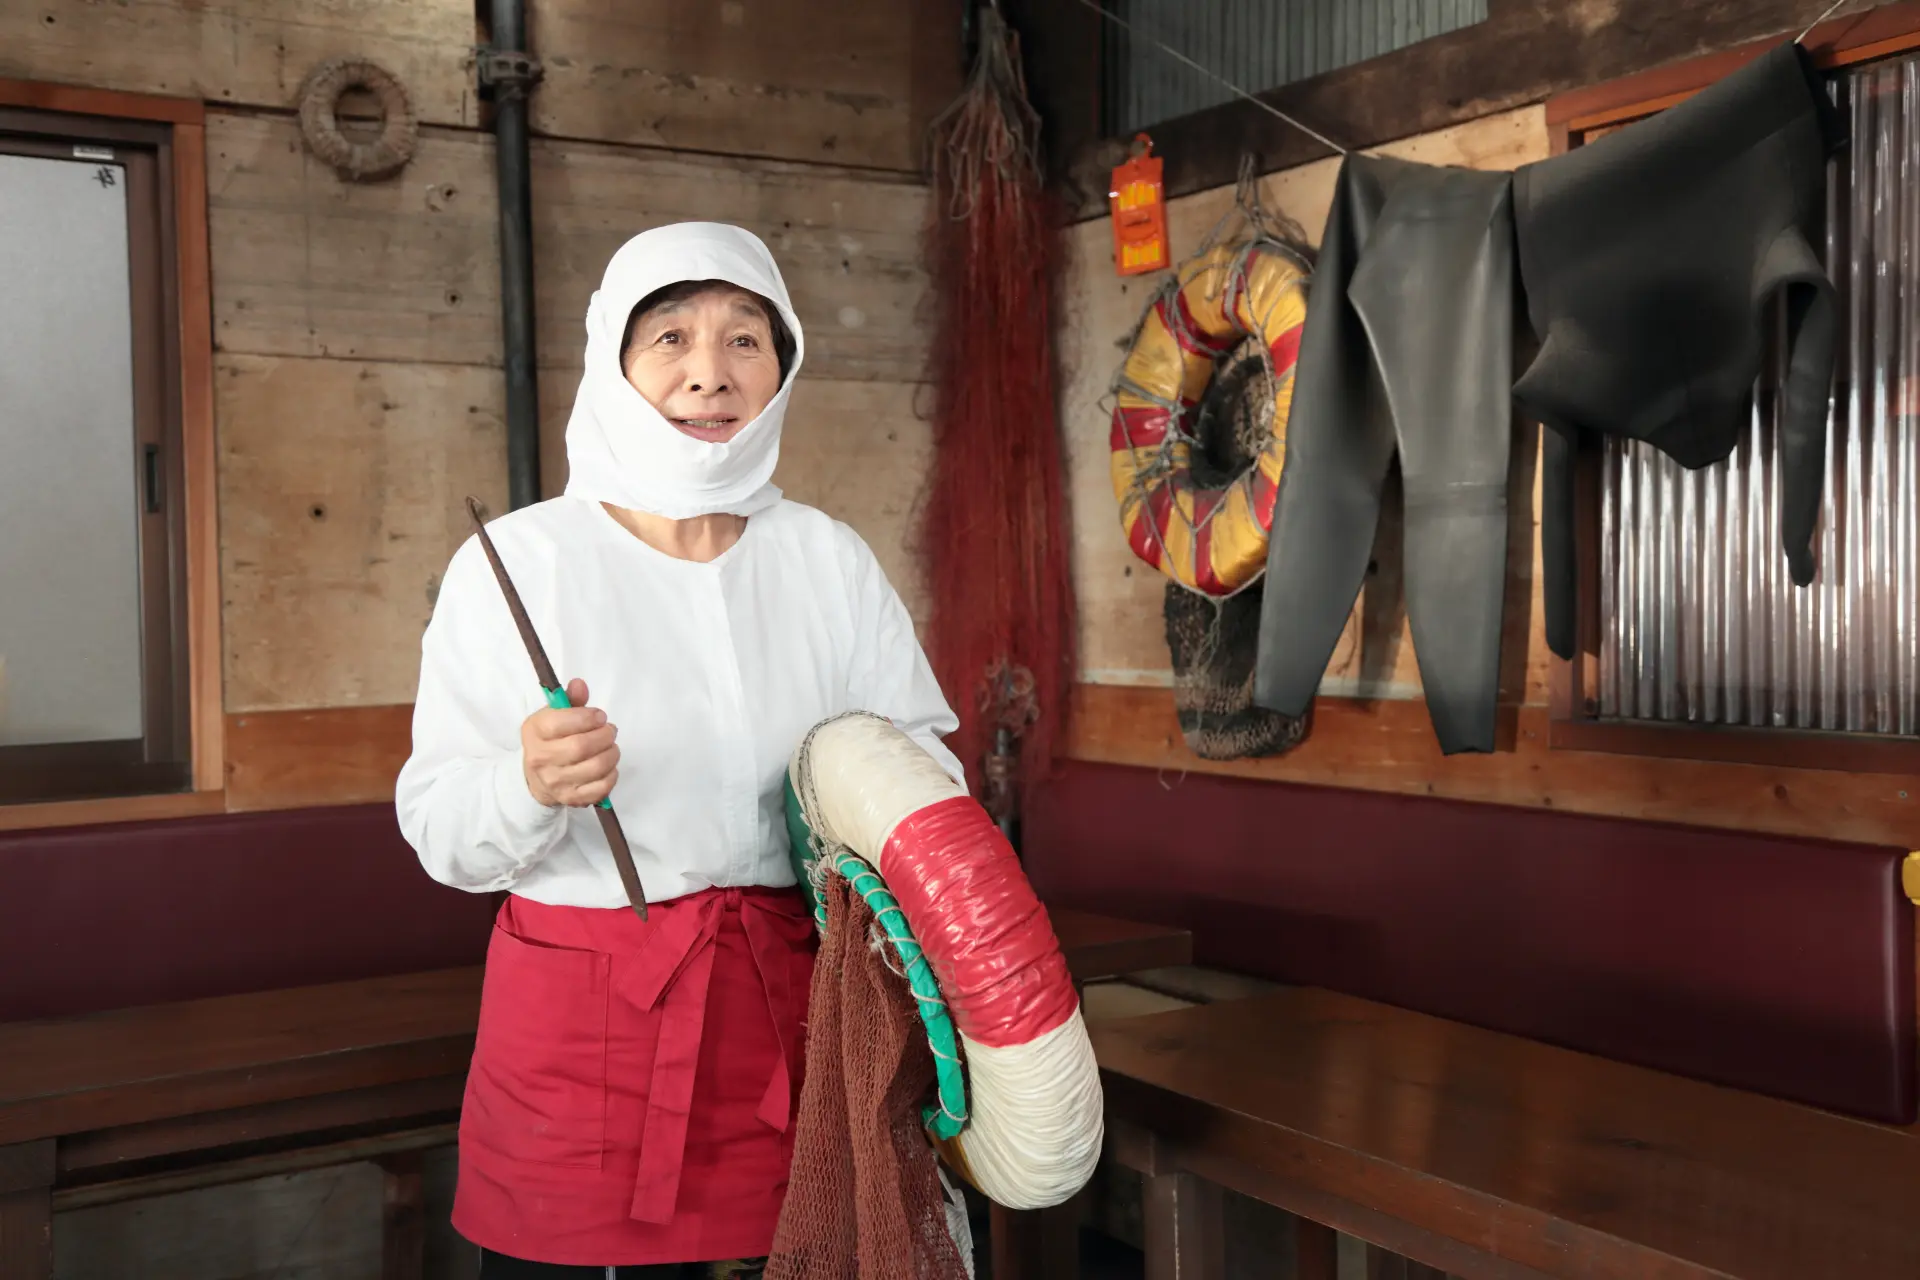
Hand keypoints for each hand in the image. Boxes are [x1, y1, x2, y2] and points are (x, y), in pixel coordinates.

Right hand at [521, 678, 619, 806]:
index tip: (600, 716)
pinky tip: (608, 766)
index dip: (587, 717)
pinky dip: (612, 775)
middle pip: (581, 747)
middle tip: (610, 730)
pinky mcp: (571, 799)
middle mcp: (540, 758)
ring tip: (610, 747)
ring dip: (612, 753)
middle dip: (604, 735)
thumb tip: (579, 684)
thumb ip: (569, 700)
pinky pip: (601, 788)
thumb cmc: (550, 740)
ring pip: (595, 767)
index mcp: (535, 732)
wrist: (536, 779)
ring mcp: (555, 782)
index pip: (560, 723)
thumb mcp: (553, 715)